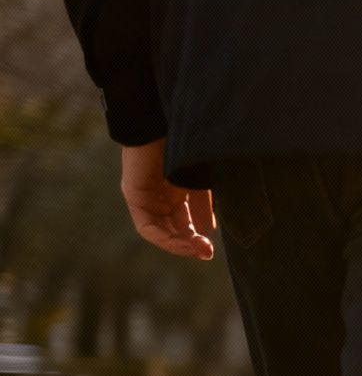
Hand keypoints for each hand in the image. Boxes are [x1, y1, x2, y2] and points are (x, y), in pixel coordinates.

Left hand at [120, 140, 214, 259]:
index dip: (197, 237)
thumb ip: (204, 204)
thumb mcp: (200, 182)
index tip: (211, 248)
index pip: (185, 222)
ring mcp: (146, 198)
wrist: (165, 123)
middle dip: (190, 244)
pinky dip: (164, 238)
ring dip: (179, 244)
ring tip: (198, 249)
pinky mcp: (135, 196)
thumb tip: (210, 229)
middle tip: (207, 252)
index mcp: (176, 192)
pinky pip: (147, 227)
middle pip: (173, 229)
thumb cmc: (186, 147)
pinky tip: (182, 241)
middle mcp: (160, 197)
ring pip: (160, 231)